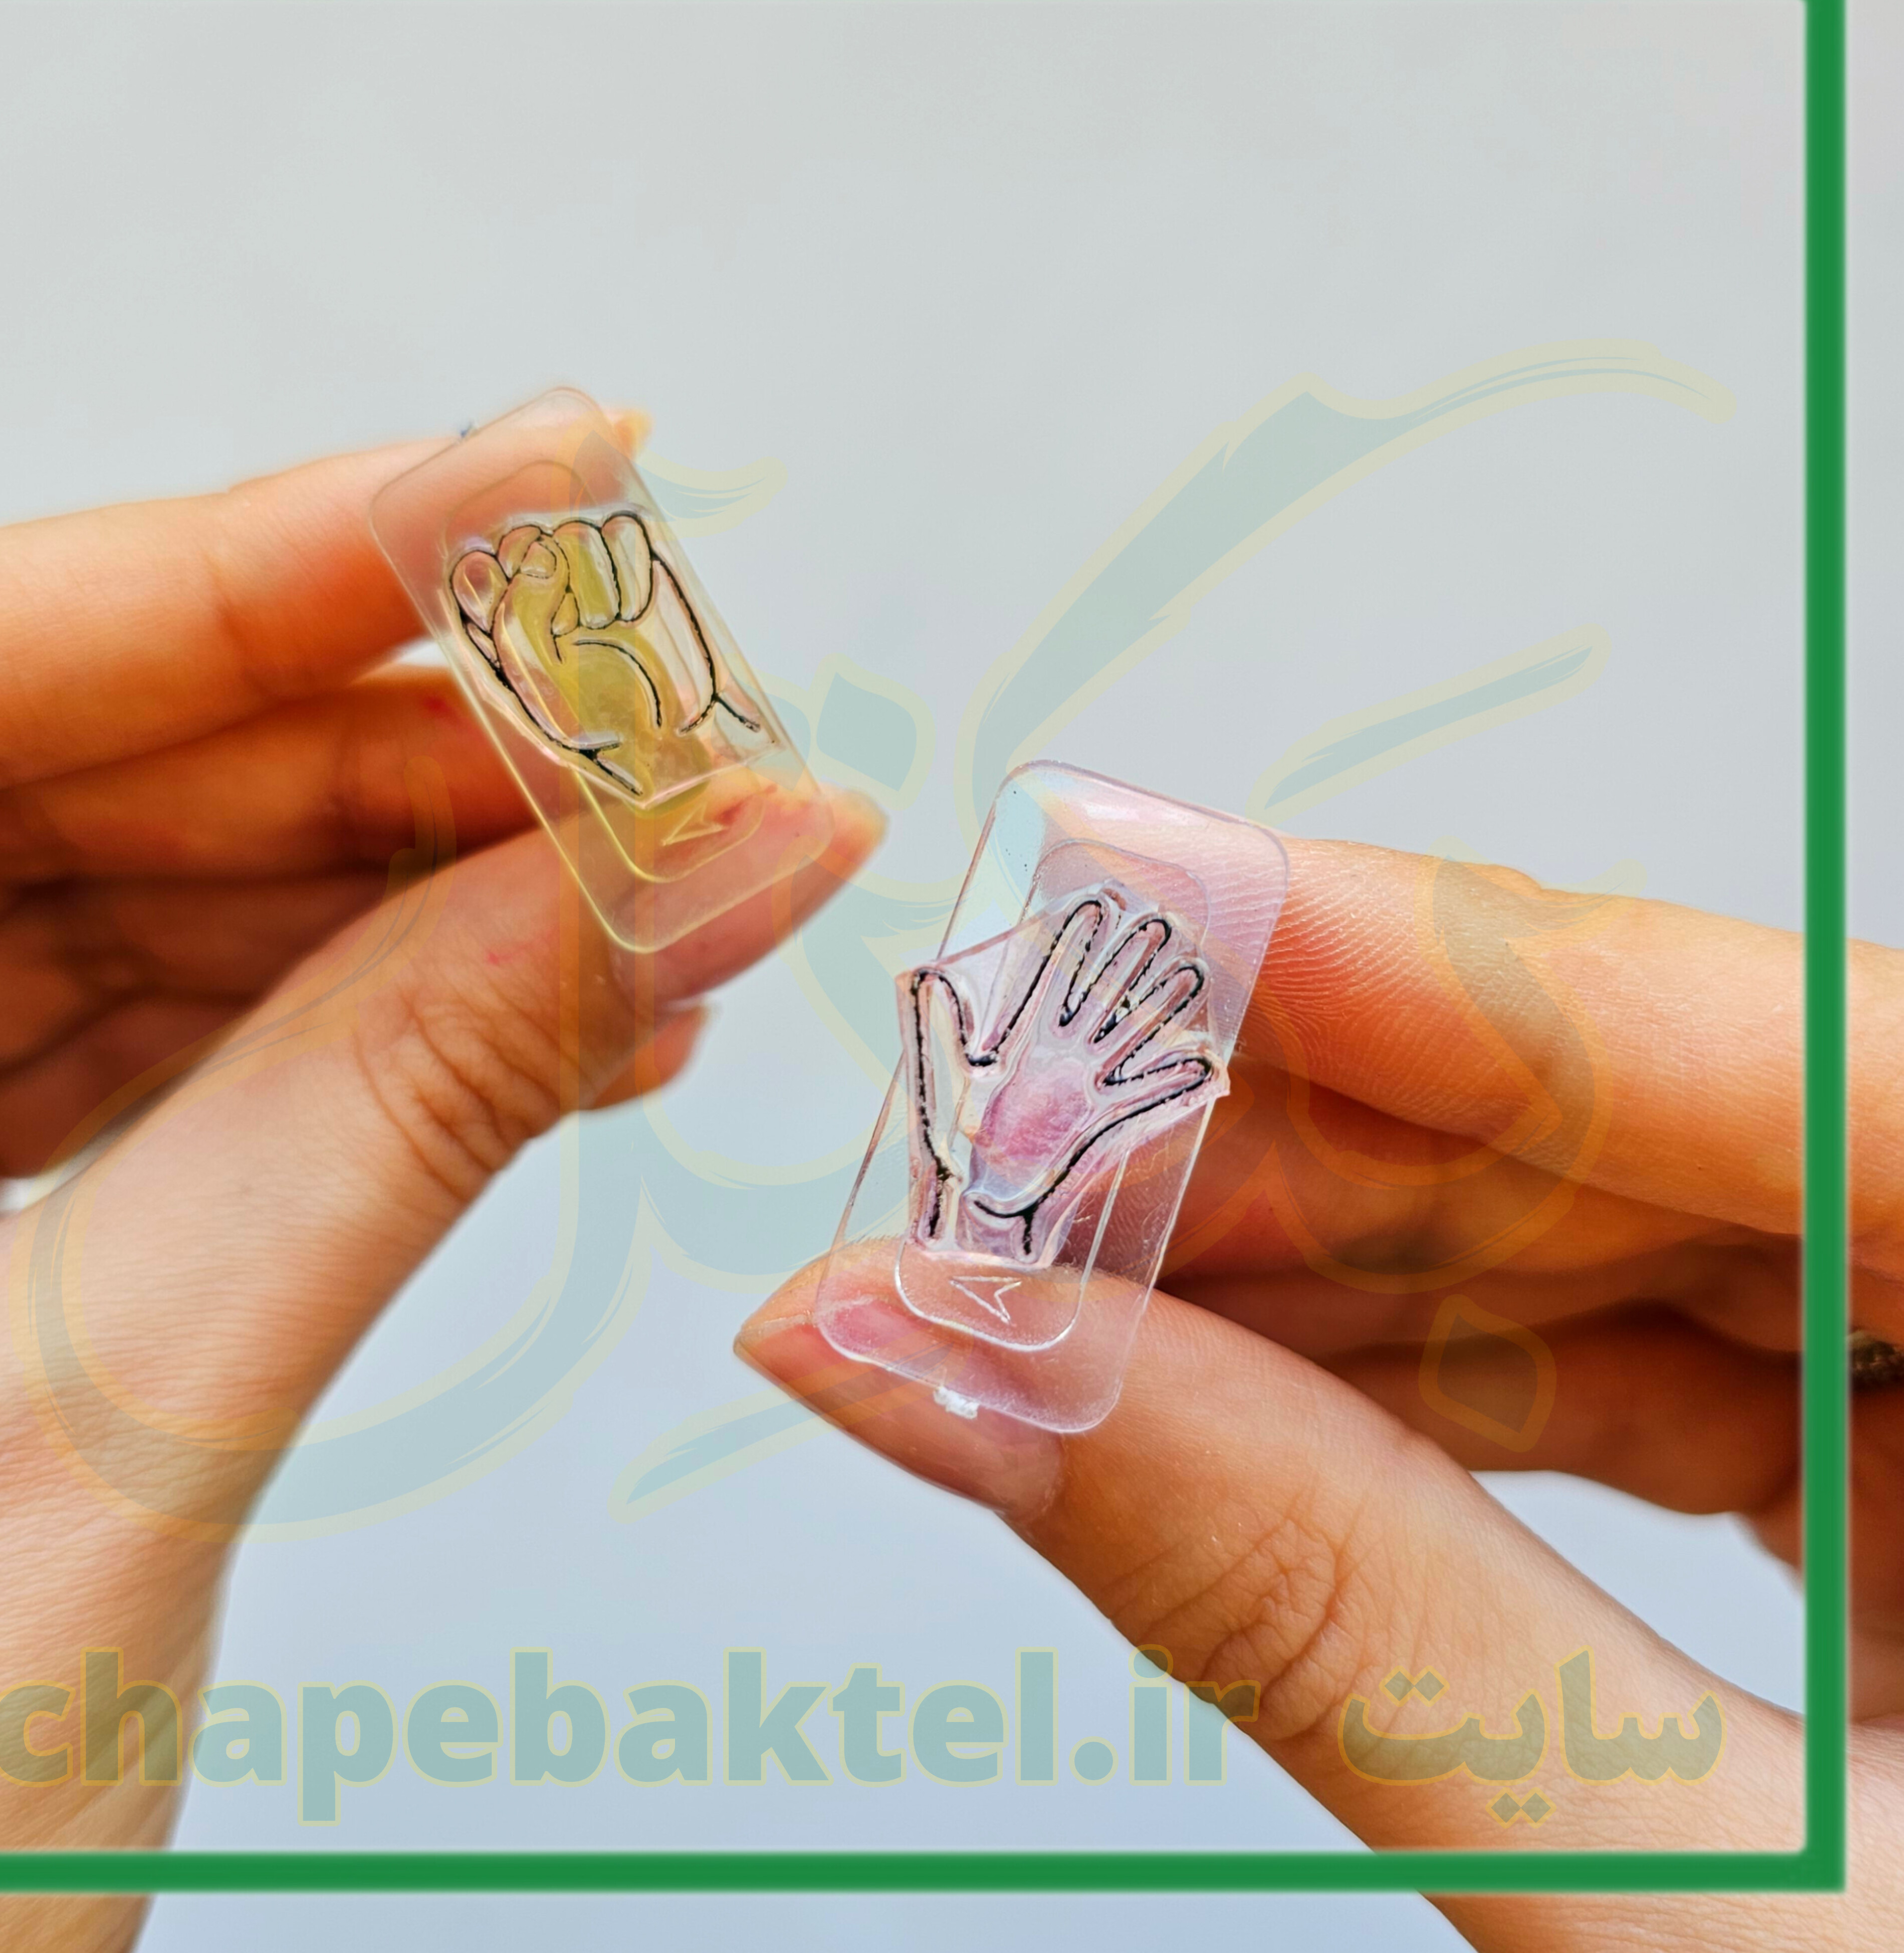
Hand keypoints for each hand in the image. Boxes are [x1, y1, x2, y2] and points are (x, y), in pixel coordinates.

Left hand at [0, 433, 881, 1948]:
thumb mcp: (105, 1444)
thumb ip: (410, 1104)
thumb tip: (705, 874)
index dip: (259, 557)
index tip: (536, 484)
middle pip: (43, 773)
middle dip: (392, 755)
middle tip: (666, 732)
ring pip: (103, 903)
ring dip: (402, 901)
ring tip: (655, 889)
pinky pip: (107, 1044)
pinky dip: (325, 1032)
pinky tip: (535, 1015)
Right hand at [742, 841, 1903, 1948]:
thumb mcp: (1701, 1927)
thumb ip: (1305, 1604)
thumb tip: (919, 1357)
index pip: (1831, 1069)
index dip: (1447, 962)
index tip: (1140, 883)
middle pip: (1691, 1123)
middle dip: (1314, 1130)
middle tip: (1009, 1133)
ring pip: (1648, 1219)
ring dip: (1328, 1243)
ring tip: (1059, 1260)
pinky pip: (1660, 1339)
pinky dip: (1428, 1357)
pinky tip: (1216, 1360)